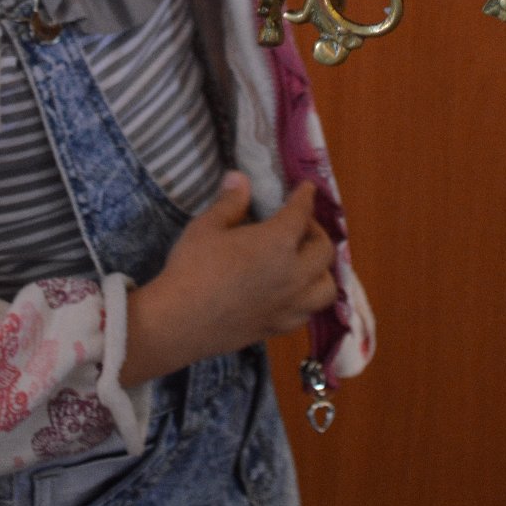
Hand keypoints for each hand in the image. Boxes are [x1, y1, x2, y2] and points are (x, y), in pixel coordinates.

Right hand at [120, 173, 336, 387]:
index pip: (301, 213)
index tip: (307, 188)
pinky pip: (308, 312)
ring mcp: (289, 305)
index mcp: (278, 242)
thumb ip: (230, 203)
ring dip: (321, 269)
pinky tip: (293, 292)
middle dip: (316, 232)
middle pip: (323, 251)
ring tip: (304, 262)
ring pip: (326, 287)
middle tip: (300, 225)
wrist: (179, 322)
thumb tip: (240, 178)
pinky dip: (307, 298)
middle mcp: (294, 274)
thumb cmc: (192, 268)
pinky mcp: (279, 327)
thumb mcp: (207, 226)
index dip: (306, 197)